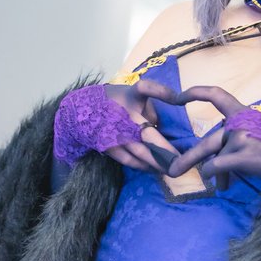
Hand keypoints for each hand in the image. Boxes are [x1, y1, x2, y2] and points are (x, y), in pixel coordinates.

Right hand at [53, 80, 179, 174]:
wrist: (79, 110)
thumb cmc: (115, 100)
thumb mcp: (132, 95)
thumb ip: (150, 108)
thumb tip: (162, 127)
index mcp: (131, 95)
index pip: (147, 89)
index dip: (163, 93)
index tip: (179, 99)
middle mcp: (124, 113)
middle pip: (147, 134)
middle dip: (165, 150)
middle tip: (181, 163)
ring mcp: (115, 132)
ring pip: (140, 152)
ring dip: (158, 164)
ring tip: (172, 170)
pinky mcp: (109, 146)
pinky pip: (129, 160)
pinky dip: (144, 166)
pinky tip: (155, 169)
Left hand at [165, 85, 260, 191]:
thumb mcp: (260, 139)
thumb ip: (236, 146)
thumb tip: (216, 170)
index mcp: (244, 112)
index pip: (216, 95)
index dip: (194, 93)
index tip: (178, 97)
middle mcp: (240, 121)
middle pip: (207, 140)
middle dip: (188, 156)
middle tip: (171, 168)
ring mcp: (241, 137)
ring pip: (211, 155)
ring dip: (198, 166)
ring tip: (182, 174)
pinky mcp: (243, 155)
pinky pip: (217, 166)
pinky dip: (214, 174)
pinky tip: (220, 183)